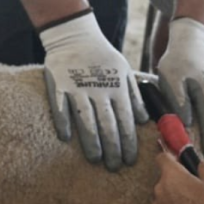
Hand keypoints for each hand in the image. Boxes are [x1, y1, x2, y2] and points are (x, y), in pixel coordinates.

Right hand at [41, 11, 147, 171]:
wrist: (75, 35)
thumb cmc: (103, 57)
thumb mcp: (125, 72)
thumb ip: (135, 96)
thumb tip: (144, 120)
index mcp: (118, 87)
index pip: (126, 120)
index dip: (128, 142)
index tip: (130, 160)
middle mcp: (100, 90)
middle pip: (108, 125)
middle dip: (113, 149)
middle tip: (114, 167)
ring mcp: (78, 87)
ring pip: (87, 120)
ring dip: (92, 142)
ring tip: (96, 160)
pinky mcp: (59, 84)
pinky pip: (61, 107)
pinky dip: (64, 122)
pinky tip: (66, 139)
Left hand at [152, 147, 203, 203]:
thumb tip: (201, 164)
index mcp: (172, 175)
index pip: (162, 157)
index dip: (170, 157)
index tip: (176, 160)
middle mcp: (160, 188)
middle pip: (165, 178)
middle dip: (176, 180)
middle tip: (192, 187)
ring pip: (164, 194)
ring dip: (174, 196)